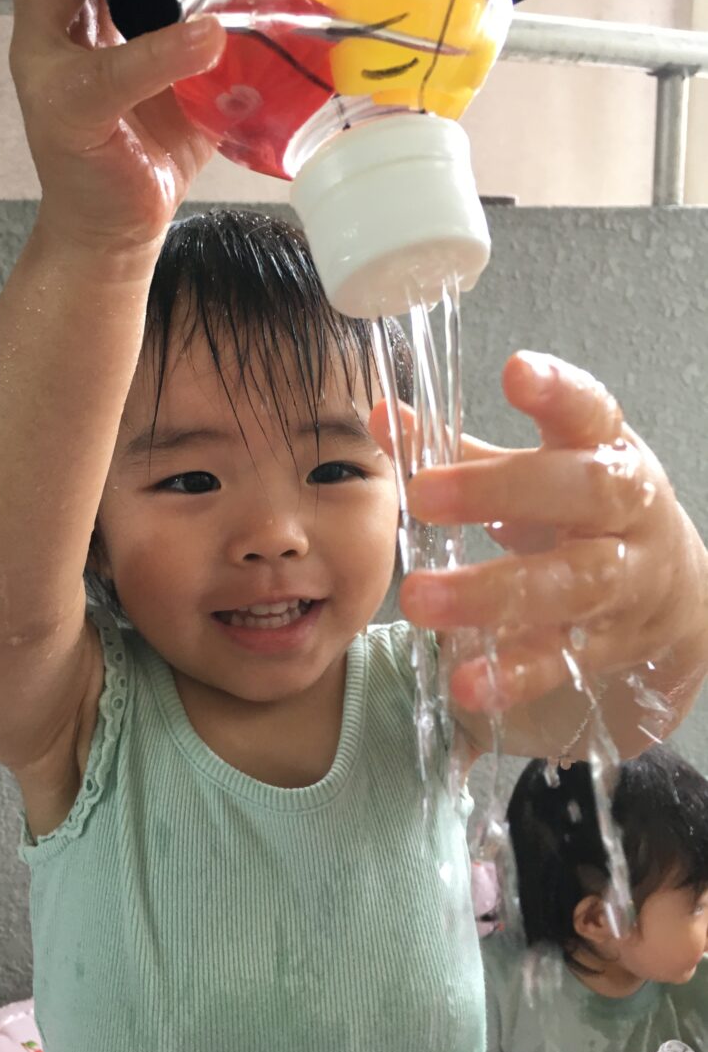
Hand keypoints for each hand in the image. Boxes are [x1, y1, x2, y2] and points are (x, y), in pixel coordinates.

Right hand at [2, 0, 225, 258]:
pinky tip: (207, 41)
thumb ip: (219, 23)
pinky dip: (162, 48)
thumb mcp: (191, 71)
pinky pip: (106, 66)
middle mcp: (46, 21)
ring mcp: (46, 64)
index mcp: (71, 0)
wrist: (116, 229)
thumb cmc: (146, 149)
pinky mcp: (64, 113)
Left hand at [369, 351, 707, 715]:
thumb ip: (461, 450)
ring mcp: (628, 582)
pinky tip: (467, 682)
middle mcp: (628, 512)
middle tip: (421, 497)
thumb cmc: (584, 514)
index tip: (515, 370)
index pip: (591, 412)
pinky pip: (565, 659)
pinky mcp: (614, 645)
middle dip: (500, 491)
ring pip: (572, 585)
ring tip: (420, 600)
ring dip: (492, 592)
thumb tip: (381, 414)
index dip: (559, 392)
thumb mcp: (538, 471)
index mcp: (607, 452)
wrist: (670, 597)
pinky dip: (516, 673)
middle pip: (582, 492)